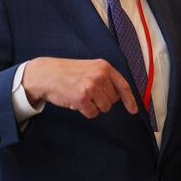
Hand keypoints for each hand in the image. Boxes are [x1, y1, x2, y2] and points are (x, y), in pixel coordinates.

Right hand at [22, 57, 137, 118]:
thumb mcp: (90, 68)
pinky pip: (92, 113)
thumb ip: (105, 79)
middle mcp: (100, 76)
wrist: (46, 74)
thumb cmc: (68, 72)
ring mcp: (91, 87)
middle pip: (113, 100)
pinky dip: (86, 111)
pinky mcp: (82, 99)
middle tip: (89, 93)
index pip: (123, 86)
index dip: (130, 100)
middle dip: (103, 100)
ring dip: (95, 106)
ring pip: (104, 107)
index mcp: (104, 67)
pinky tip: (77, 101)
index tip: (134, 110)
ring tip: (82, 96)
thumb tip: (120, 96)